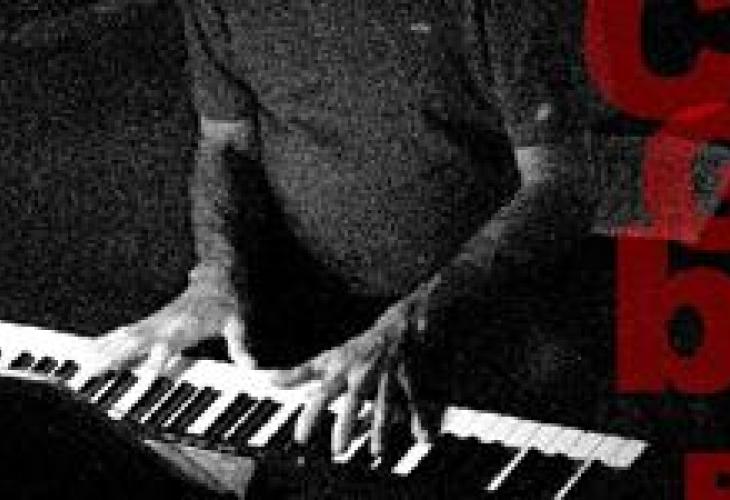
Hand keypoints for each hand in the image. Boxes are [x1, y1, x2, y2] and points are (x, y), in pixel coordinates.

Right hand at [91, 273, 254, 374]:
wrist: (216, 278)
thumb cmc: (224, 305)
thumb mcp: (236, 324)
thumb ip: (239, 346)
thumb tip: (251, 366)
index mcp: (184, 326)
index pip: (167, 345)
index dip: (156, 360)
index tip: (144, 376)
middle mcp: (165, 325)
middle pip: (136, 342)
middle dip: (114, 357)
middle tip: (92, 371)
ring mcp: (155, 323)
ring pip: (124, 337)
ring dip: (103, 349)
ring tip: (82, 364)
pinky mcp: (150, 323)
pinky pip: (124, 333)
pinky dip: (106, 341)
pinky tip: (90, 350)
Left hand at [271, 277, 441, 457]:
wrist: (400, 324)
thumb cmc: (361, 346)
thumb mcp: (330, 357)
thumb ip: (301, 373)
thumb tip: (271, 382)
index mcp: (343, 370)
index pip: (322, 394)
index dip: (311, 414)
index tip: (301, 437)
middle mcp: (362, 373)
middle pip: (351, 401)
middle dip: (344, 425)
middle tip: (337, 450)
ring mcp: (385, 377)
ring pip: (382, 405)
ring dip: (379, 430)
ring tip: (376, 452)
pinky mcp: (407, 380)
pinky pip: (413, 402)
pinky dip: (419, 418)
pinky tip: (421, 436)